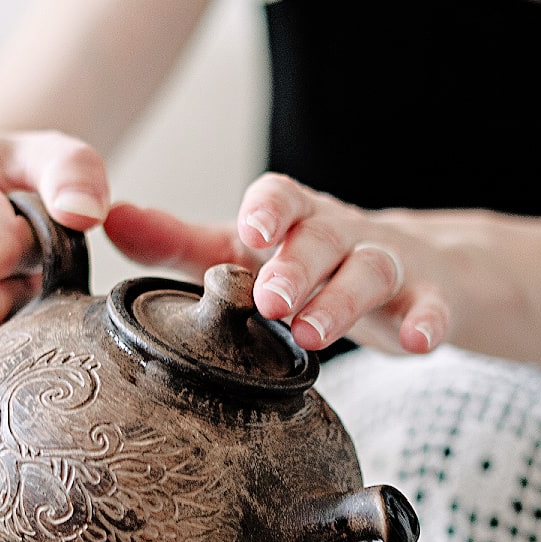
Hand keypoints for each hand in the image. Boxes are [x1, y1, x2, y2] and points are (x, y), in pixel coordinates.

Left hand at [105, 173, 449, 354]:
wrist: (423, 269)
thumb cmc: (315, 263)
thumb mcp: (248, 252)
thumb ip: (180, 243)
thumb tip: (108, 220)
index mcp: (297, 217)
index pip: (282, 196)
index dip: (267, 210)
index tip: (248, 230)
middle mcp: (344, 232)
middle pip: (323, 237)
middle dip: (296, 267)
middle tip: (268, 302)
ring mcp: (391, 264)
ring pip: (371, 271)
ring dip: (343, 301)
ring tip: (312, 337)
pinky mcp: (430, 299)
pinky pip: (433, 307)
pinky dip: (428, 322)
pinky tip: (418, 344)